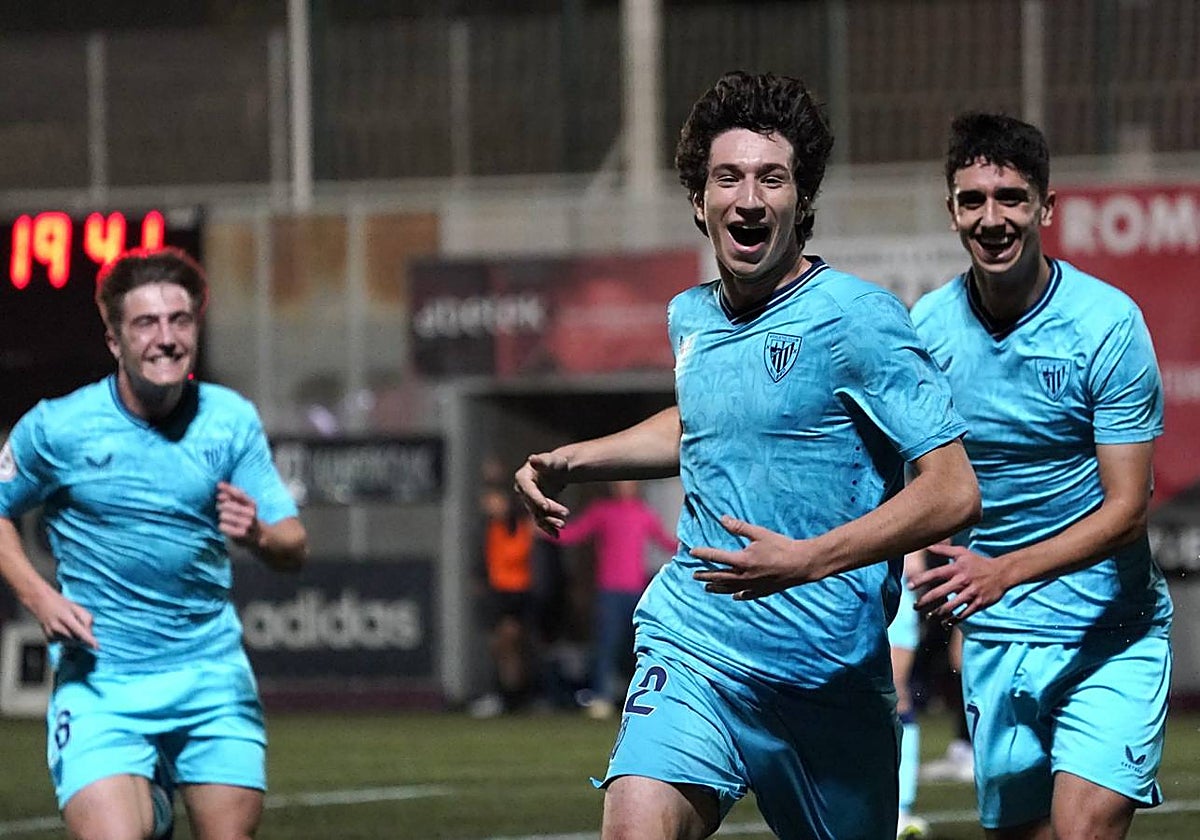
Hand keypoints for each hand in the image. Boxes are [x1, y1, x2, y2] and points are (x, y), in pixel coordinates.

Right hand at [28, 588, 96, 649]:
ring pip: (70, 641)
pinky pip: (63, 641)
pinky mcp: (48, 637)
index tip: (96, 647)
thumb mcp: (76, 607)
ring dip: (74, 636)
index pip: (80, 631)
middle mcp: (57, 627)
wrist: (40, 601)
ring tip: (69, 624)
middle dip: (82, 636)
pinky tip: (63, 628)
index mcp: (66, 617)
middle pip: (76, 638)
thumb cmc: (60, 603)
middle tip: (80, 626)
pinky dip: (67, 637)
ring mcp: (51, 633)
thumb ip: (86, 618)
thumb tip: (90, 632)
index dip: (88, 639)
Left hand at [217, 481, 261, 547]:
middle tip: (222, 509)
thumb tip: (219, 485)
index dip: (228, 489)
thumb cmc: (244, 516)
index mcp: (252, 504)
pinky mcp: (241, 534)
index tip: (218, 485)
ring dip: (222, 517)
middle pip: (226, 505)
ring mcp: (247, 524)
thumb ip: (231, 493)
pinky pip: (222, 526)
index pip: (239, 494)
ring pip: (223, 515)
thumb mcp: (242, 504)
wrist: (256, 535)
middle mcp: (251, 513)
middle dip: (221, 506)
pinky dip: (222, 526)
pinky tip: (227, 527)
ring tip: (227, 519)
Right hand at [513, 453, 570, 535]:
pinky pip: (541, 521)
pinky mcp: (536, 509)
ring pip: (538, 515)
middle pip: (534, 504)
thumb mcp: (551, 460)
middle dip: (550, 511)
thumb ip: (542, 461)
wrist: (559, 470)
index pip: (528, 490)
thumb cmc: (555, 462)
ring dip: (550, 522)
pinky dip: (548, 528)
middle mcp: (522, 491)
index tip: (546, 507)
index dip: (536, 499)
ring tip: (563, 525)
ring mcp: (528, 501)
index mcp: (522, 477)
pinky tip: (556, 535)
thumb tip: (532, 458)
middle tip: (566, 513)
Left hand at [690, 516, 804, 599]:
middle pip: (719, 576)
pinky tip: (734, 596)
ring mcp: (753, 586)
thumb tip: (723, 519)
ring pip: (730, 589)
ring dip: (717, 587)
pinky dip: (739, 595)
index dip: (703, 553)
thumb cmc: (781, 546)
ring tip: (708, 588)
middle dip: (706, 575)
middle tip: (695, 575)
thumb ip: (739, 527)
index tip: (693, 552)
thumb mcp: (759, 533)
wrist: (802, 563)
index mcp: (742, 560)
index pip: (716, 557)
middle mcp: (744, 576)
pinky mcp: (763, 591)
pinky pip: (747, 595)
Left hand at [909, 543, 1006, 622]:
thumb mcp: (962, 553)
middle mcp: (962, 581)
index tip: (909, 586)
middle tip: (914, 606)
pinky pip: (964, 614)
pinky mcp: (979, 603)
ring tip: (927, 616)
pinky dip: (954, 620)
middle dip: (925, 601)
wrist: (1002, 573)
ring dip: (937, 613)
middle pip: (940, 593)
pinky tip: (945, 623)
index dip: (921, 580)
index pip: (935, 574)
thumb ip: (943, 550)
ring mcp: (971, 593)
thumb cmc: (978, 562)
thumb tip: (926, 545)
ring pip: (951, 606)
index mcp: (957, 569)